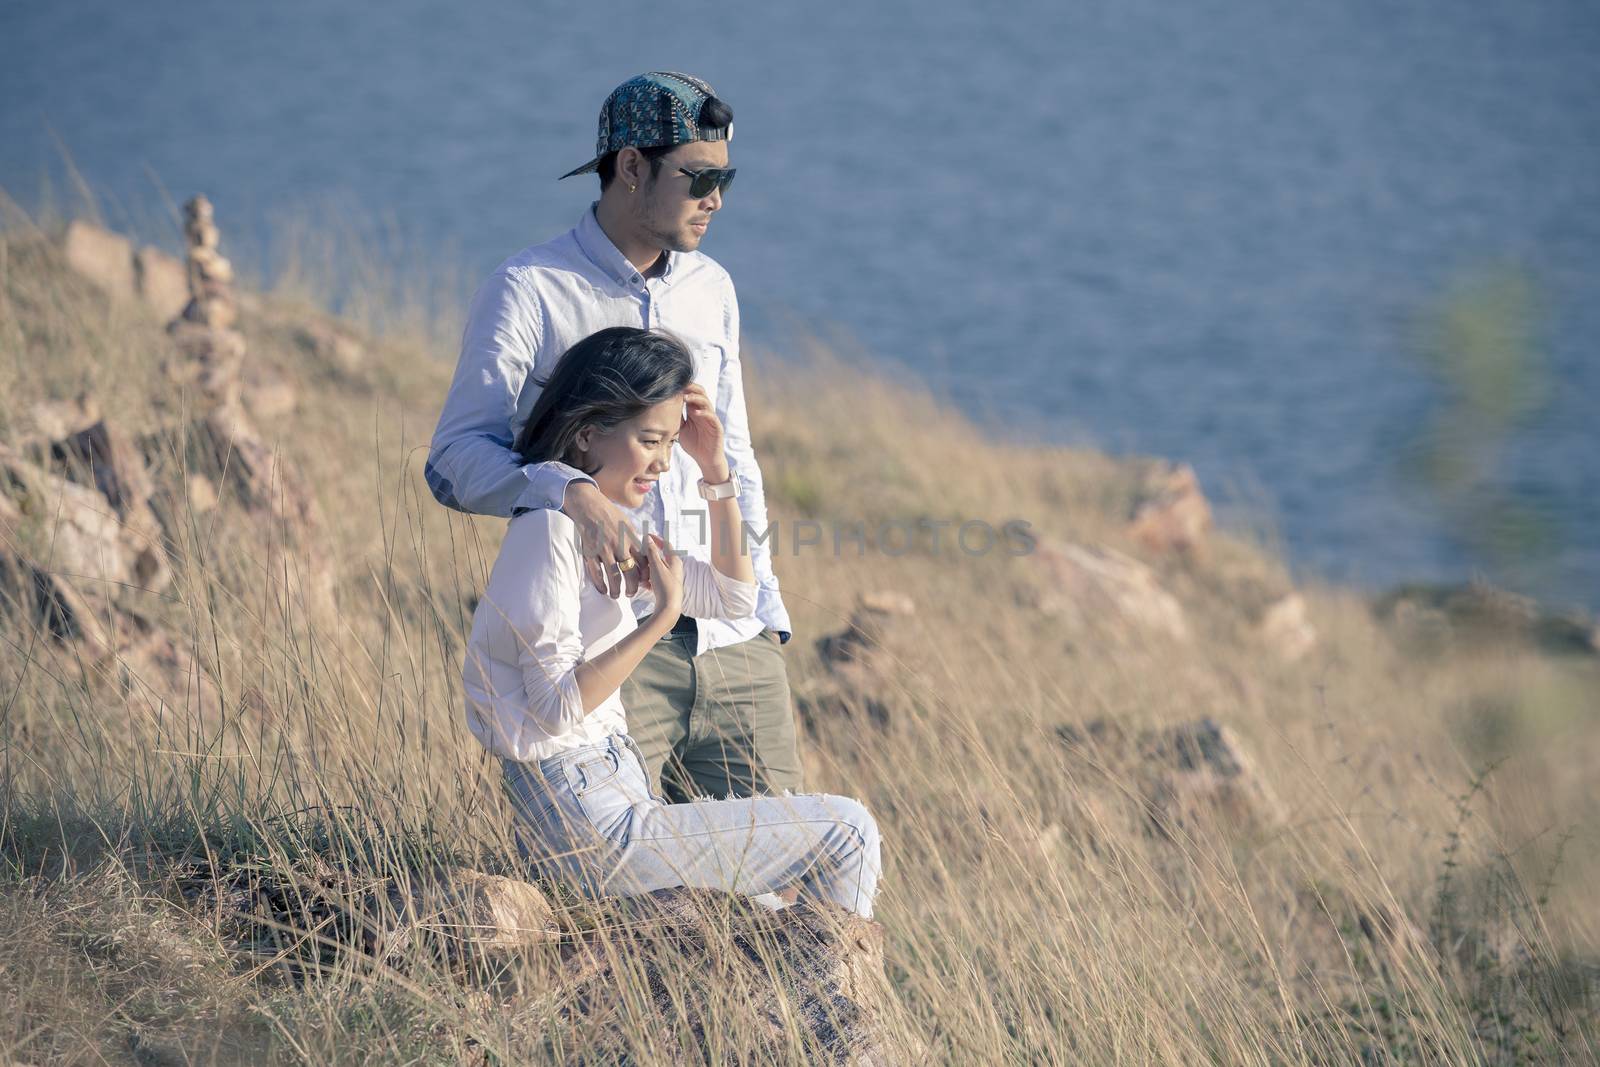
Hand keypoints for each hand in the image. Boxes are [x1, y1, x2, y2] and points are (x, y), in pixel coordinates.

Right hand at [561, 480, 644, 597]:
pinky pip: (596, 572)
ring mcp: (603, 549)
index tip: (643, 581)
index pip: (643, 560)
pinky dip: (600, 584)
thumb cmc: (608, 513)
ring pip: (613, 575)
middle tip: (631, 594)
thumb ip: (634, 538)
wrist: (588, 505)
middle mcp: (619, 544)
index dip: (644, 574)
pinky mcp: (590, 551)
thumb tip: (643, 551)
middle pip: (630, 571)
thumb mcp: (626, 523)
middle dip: (632, 587)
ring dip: (616, 589)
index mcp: (630, 538)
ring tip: (616, 595)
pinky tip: (602, 590)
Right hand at [644, 534, 682, 621]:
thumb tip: (648, 539)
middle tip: (639, 557)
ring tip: (640, 574)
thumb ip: (652, 552)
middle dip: (648, 558)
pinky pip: (655, 579)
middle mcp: (674, 568)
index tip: (646, 535)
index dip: (656, 539)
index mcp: (675, 560)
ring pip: (655, 569)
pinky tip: (642, 584)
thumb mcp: (656, 566)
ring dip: (647, 570)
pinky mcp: (666, 587)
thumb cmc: (665, 586)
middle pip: (659, 558)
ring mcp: (670, 578)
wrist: (669, 608)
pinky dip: (648, 580)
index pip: (666, 544)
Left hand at [677, 384, 728, 481]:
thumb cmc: (694, 444)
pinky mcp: (717, 426)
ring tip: (685, 398)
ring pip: (706, 402)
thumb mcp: (681, 430)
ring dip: (695, 398)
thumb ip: (676, 419)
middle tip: (679, 386)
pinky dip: (704, 413)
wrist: (706, 459)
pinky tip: (695, 413)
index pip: (691, 394)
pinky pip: (711, 416)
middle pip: (700, 393)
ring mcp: (711, 418)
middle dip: (690, 388)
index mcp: (695, 411)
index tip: (672, 385)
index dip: (683, 388)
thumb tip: (662, 409)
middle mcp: (703, 411)